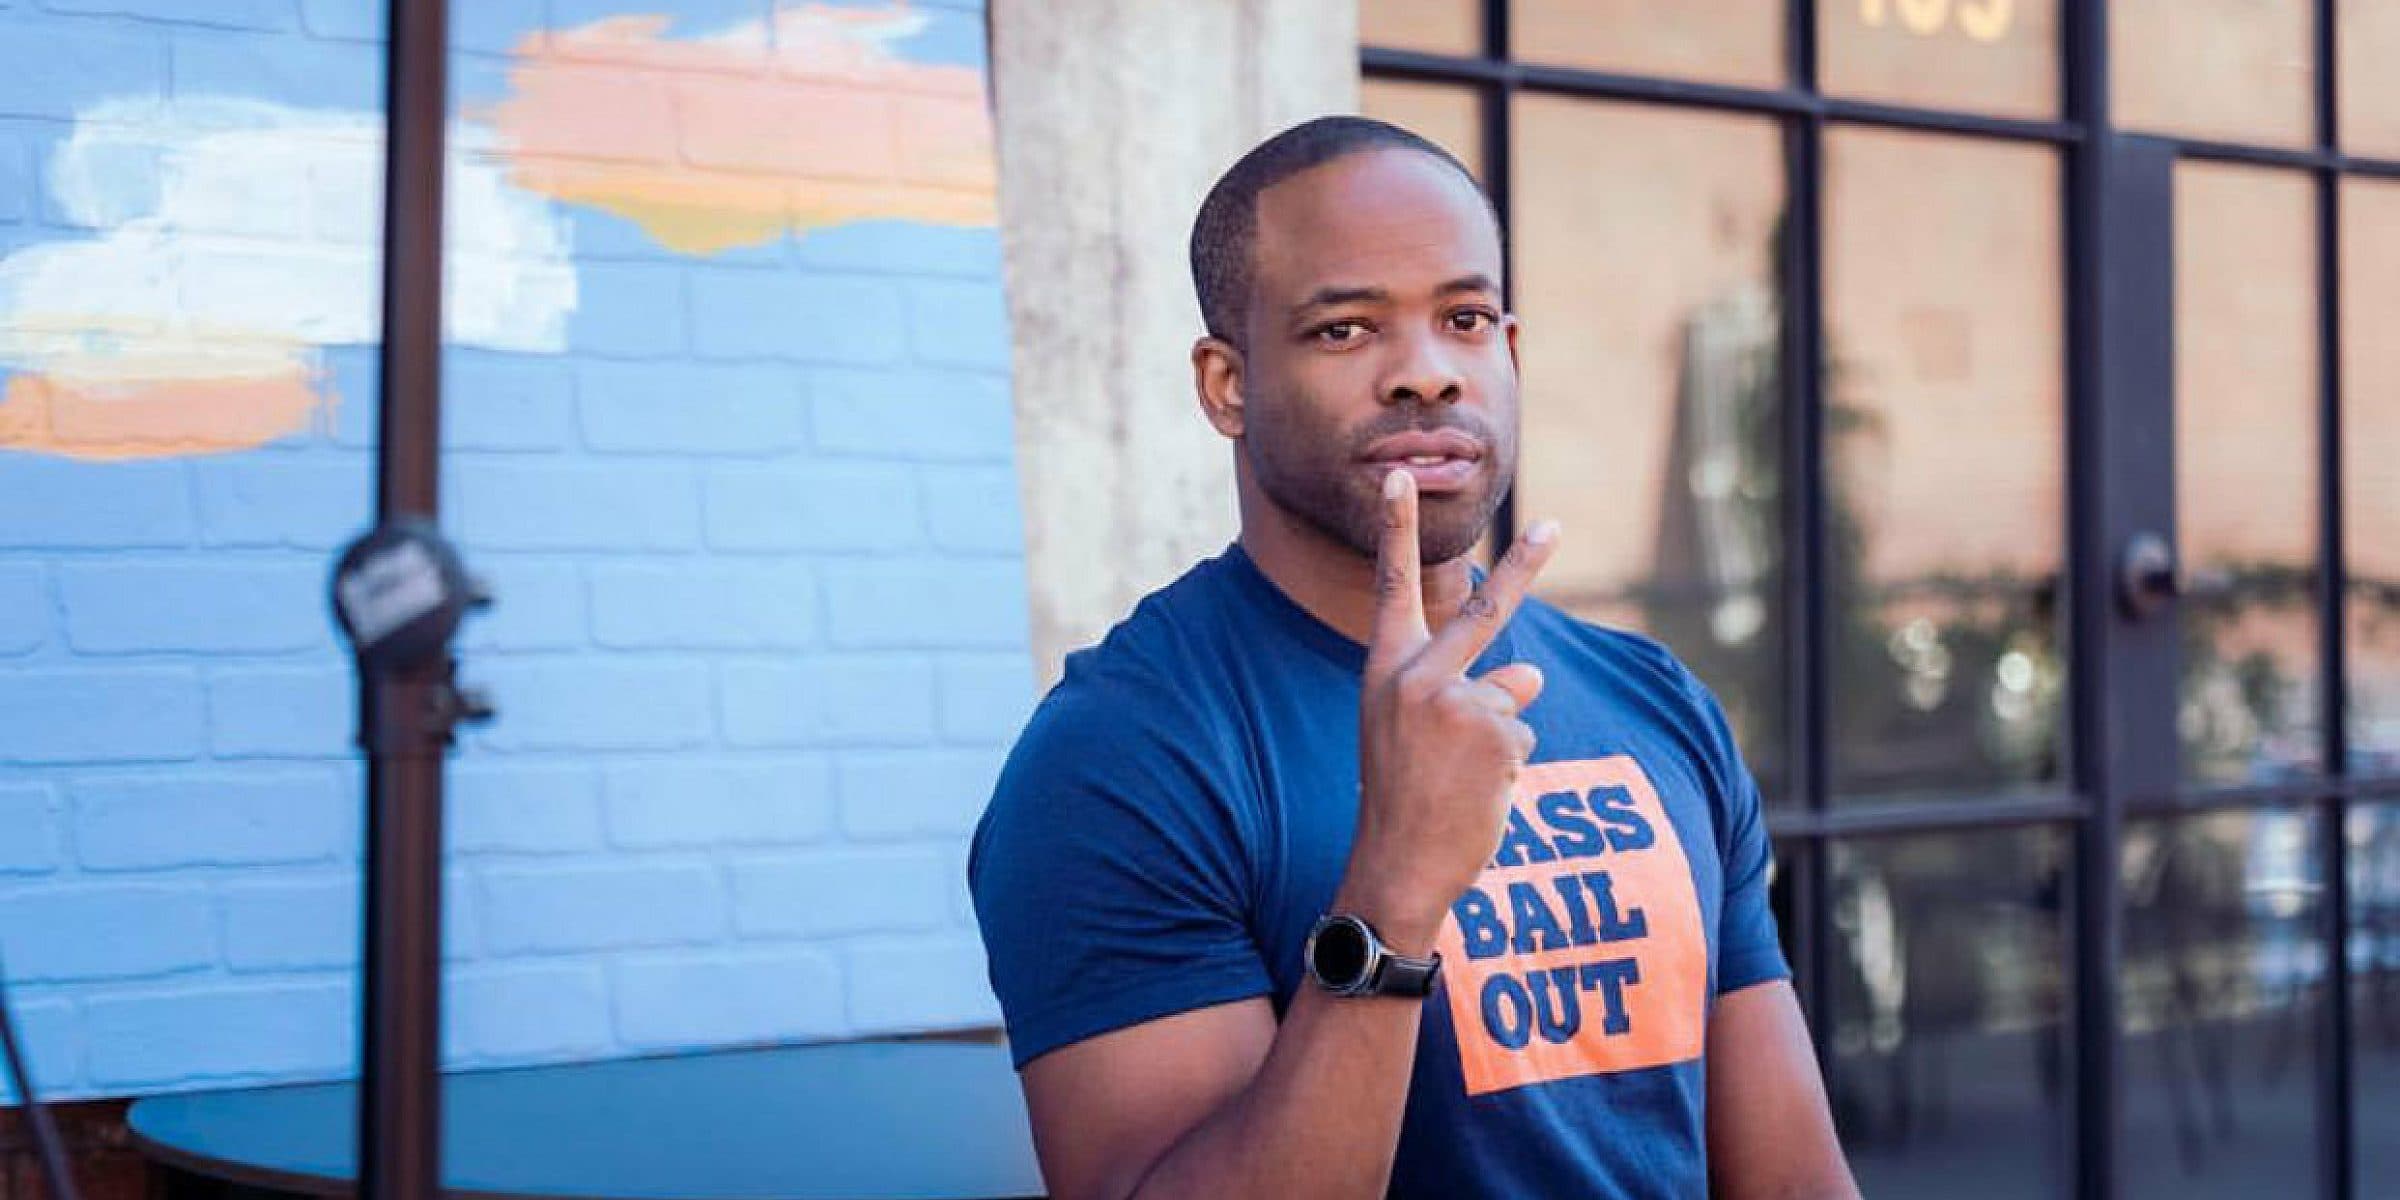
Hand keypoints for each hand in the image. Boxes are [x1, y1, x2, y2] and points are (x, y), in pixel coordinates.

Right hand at [1341, 469, 1559, 954]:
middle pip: (1486, 610)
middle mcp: (1418, 675)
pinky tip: (1475, 792)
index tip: (1397, 475)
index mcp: (1385, 668)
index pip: (1392, 586)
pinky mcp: (1496, 731)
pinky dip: (1508, 767)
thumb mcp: (1414, 731)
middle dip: (1527, 564)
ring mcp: (1458, 700)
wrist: (1397, 864)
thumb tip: (1530, 676)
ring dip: (1499, 740)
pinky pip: (1522, 736)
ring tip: (1458, 779)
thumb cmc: (1400, 797)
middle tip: (1556, 524)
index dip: (1395, 529)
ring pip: (1512, 700)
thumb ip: (1463, 690)